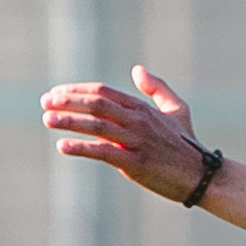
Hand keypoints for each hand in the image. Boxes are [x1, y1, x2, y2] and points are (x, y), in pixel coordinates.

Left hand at [41, 66, 217, 202]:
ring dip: (69, 121)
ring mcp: (136, 141)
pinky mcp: (135, 163)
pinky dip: (81, 148)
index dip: (77, 90)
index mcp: (142, 108)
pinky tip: (63, 146)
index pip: (103, 91)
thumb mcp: (177, 109)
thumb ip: (157, 88)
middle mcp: (137, 121)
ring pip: (97, 126)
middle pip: (97, 104)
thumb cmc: (186, 144)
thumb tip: (137, 69)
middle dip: (68, 101)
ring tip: (47, 119)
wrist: (201, 175)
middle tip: (44, 102)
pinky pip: (103, 152)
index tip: (55, 93)